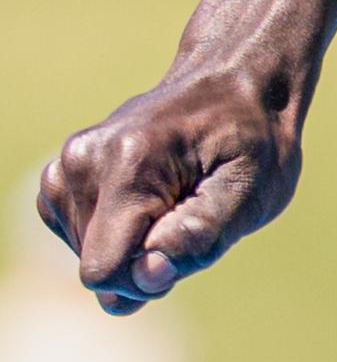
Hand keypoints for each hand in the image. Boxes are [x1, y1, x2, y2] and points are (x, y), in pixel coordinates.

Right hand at [36, 62, 302, 313]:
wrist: (236, 84)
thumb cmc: (253, 140)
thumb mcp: (251, 190)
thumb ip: (198, 238)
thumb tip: (144, 277)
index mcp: (129, 162)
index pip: (104, 270)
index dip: (150, 276)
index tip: (192, 239)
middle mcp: (84, 160)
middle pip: (97, 265)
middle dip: (146, 258)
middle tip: (192, 210)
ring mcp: (65, 165)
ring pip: (87, 255)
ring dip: (134, 244)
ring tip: (175, 198)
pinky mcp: (60, 176)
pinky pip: (80, 238)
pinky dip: (118, 232)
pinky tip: (152, 198)